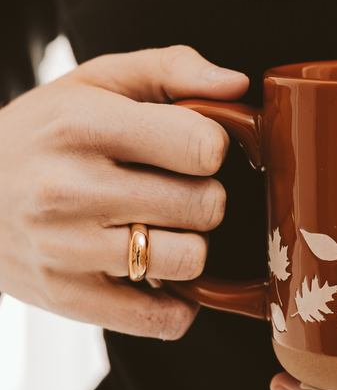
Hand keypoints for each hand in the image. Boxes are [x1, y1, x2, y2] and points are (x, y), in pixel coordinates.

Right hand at [0, 45, 248, 337]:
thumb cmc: (45, 132)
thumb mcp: (96, 81)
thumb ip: (172, 69)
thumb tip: (237, 86)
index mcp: (84, 125)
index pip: (202, 146)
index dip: (213, 149)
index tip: (193, 151)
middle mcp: (71, 188)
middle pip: (207, 206)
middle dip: (205, 198)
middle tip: (176, 192)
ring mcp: (66, 249)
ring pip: (191, 260)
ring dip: (190, 247)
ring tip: (161, 230)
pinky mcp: (68, 298)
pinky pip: (162, 320)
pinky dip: (176, 304)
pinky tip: (158, 275)